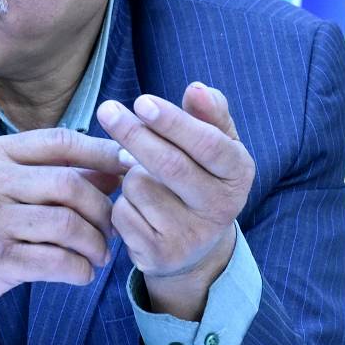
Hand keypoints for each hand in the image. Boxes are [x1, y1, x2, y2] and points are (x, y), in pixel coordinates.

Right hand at [0, 128, 124, 344]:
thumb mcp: (2, 185)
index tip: (131, 167)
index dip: (103, 152)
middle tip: (112, 229)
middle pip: (70, 184)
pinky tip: (81, 273)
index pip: (60, 141)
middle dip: (102, 208)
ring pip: (68, 224)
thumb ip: (53, 173)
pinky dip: (80, 270)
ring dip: (96, 243)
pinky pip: (57, 261)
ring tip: (99, 254)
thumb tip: (118, 164)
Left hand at [96, 83, 254, 319]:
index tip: (141, 100)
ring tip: (143, 176)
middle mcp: (221, 208)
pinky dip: (120, 201)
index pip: (208, 144)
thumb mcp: (215, 143)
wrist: (195, 247)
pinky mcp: (159, 255)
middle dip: (134, 134)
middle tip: (107, 109)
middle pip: (170, 165)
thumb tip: (197, 89)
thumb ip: (209, 113)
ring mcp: (190, 236)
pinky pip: (123, 213)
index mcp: (238, 173)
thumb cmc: (201, 177)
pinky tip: (137, 206)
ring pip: (139, 186)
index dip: (173, 122)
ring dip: (128, 172)